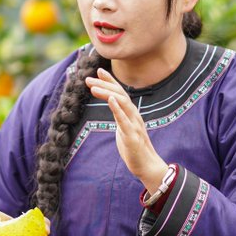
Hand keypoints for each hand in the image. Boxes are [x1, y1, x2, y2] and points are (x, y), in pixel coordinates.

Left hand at [85, 67, 168, 190]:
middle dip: (104, 84)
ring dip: (107, 93)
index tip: (99, 70)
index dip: (110, 80)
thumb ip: (119, 115)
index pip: (120, 92)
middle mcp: (134, 115)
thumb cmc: (134, 148)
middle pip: (120, 94)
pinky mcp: (132, 136)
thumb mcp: (124, 127)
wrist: (147, 165)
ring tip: (93, 87)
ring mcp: (134, 125)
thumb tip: (112, 104)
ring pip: (122, 103)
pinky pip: (124, 120)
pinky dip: (117, 108)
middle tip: (88, 78)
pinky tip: (111, 99)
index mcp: (131, 113)